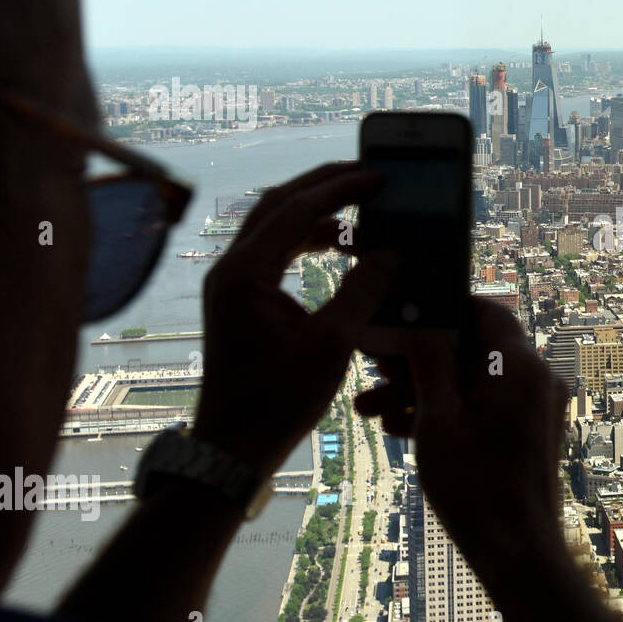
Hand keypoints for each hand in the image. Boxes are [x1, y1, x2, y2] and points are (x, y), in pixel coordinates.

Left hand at [193, 162, 393, 474]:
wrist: (233, 446)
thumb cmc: (277, 401)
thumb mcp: (331, 344)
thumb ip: (363, 292)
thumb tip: (391, 253)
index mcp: (245, 274)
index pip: (296, 209)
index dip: (340, 189)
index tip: (378, 177)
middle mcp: (231, 270)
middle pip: (278, 205)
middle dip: (324, 186)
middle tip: (368, 175)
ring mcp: (232, 284)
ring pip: (274, 225)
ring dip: (316, 212)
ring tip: (360, 211)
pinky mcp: (240, 300)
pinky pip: (275, 251)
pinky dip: (307, 239)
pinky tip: (339, 247)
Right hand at [355, 298, 569, 571]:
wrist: (518, 553)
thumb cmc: (477, 491)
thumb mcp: (437, 423)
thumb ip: (429, 365)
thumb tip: (418, 325)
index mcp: (519, 367)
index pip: (481, 310)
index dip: (437, 312)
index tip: (399, 323)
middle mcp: (537, 378)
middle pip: (472, 348)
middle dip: (419, 361)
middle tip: (374, 376)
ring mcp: (537, 406)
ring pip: (473, 380)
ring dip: (426, 391)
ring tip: (372, 411)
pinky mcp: (532, 430)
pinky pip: (487, 405)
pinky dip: (451, 411)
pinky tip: (403, 429)